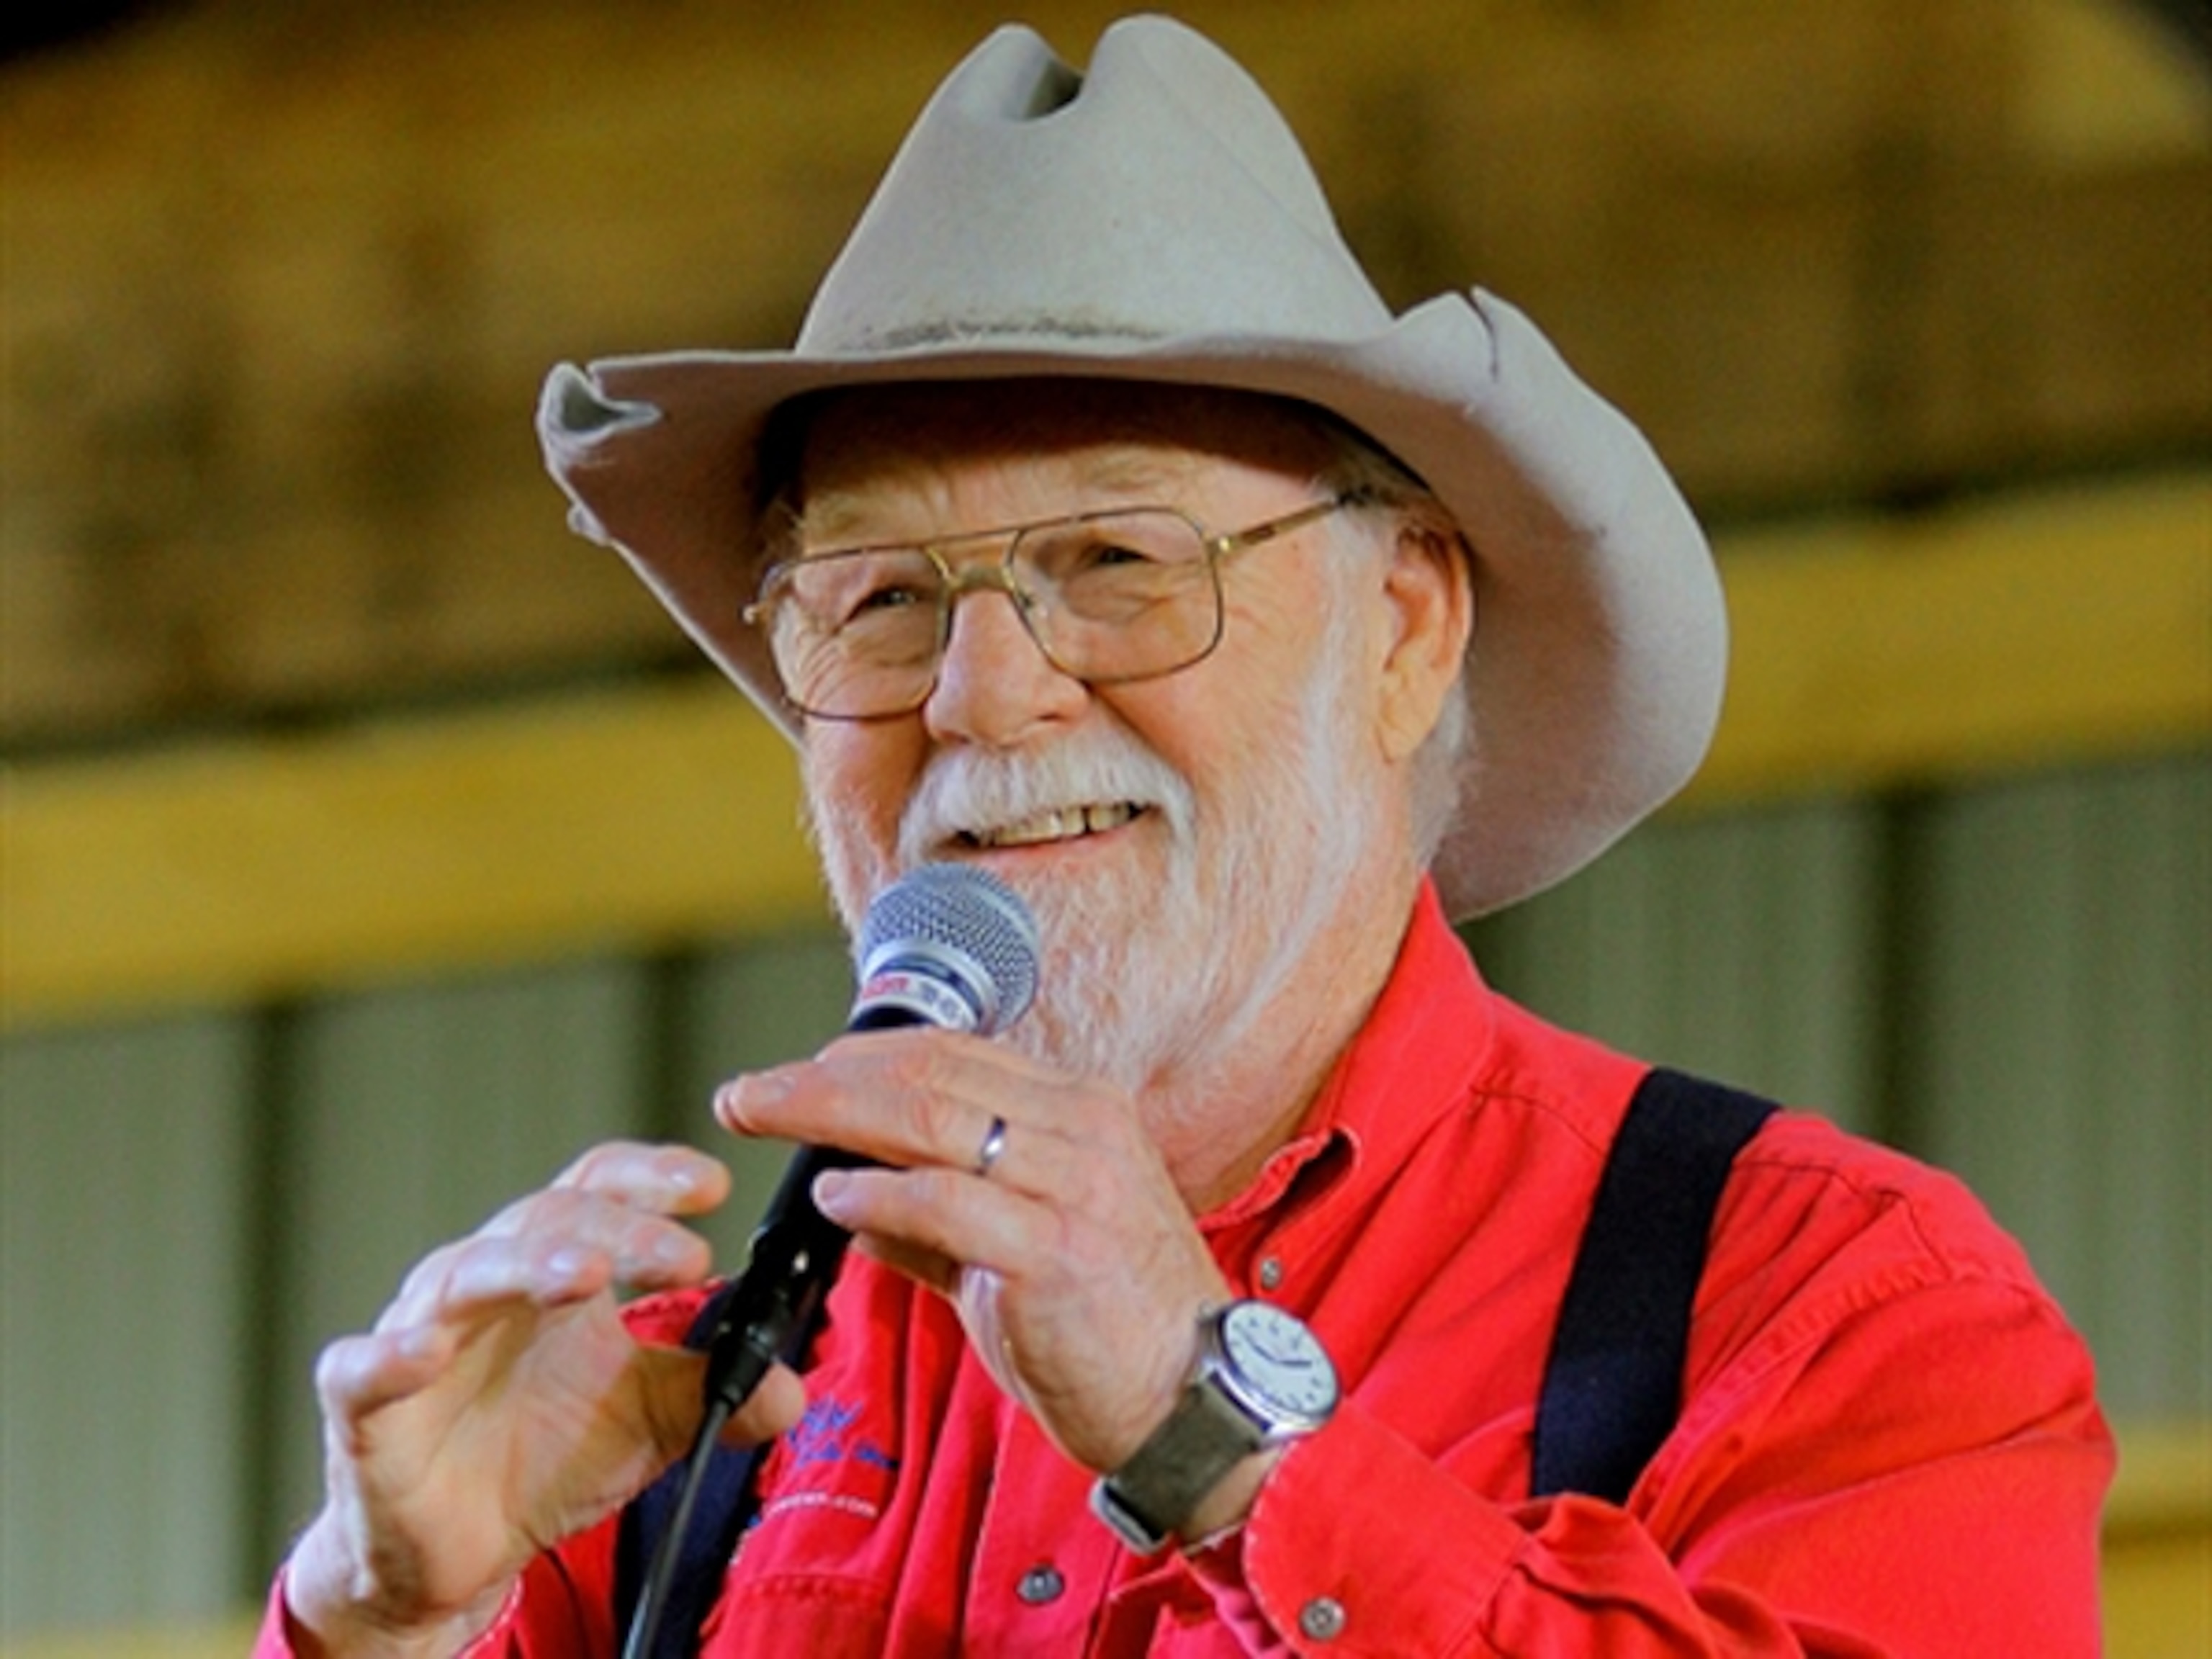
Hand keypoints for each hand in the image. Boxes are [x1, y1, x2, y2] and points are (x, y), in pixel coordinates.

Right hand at [282, 1142, 806, 1658]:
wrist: (454, 1550)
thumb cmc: (544, 1453)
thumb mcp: (650, 1421)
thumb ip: (715, 1391)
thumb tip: (788, 1385)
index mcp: (552, 1264)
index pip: (600, 1188)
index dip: (651, 1177)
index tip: (713, 1186)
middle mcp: (485, 1280)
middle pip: (549, 1218)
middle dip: (622, 1228)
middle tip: (686, 1256)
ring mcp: (418, 1334)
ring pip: (467, 1272)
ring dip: (530, 1264)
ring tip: (589, 1272)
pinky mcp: (363, 1408)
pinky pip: (362, 1370)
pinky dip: (390, 1357)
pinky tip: (425, 1352)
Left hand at [717, 1030, 1227, 1476]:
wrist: (1196, 1399)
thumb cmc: (1115, 1323)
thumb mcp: (1026, 1243)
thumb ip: (940, 1215)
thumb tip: (849, 1193)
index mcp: (1079, 1110)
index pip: (950, 1053)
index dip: (859, 1056)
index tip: (794, 1075)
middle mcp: (1081, 1128)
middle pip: (925, 1072)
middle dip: (821, 1077)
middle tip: (749, 1092)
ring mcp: (1073, 1184)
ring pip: (927, 1118)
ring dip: (827, 1114)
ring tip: (767, 1122)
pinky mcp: (1056, 1250)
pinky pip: (945, 1202)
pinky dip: (877, 1195)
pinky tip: (833, 1200)